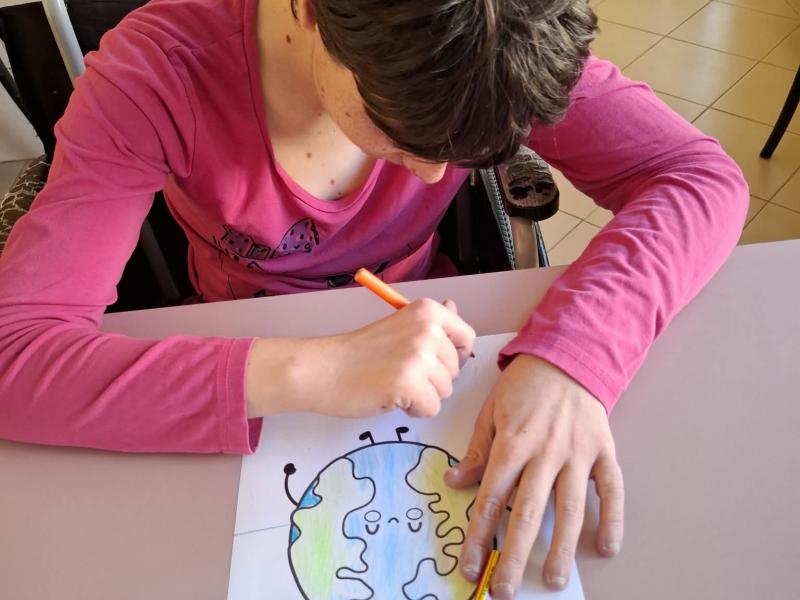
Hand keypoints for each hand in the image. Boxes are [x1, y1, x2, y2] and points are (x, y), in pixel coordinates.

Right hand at [246, 298, 475, 417]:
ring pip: (445, 391)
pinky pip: (431, 409)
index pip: (466, 338)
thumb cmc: (359, 352)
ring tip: (393, 383)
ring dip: (423, 395)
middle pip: (455, 369)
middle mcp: (428, 329)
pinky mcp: (409, 383)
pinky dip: (413, 410)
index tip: (430, 361)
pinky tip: (391, 396)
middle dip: (433, 378)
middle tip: (399, 372)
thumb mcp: (400, 326)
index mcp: (427, 311)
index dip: (453, 356)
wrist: (323, 369)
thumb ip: (431, 322)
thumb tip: (454, 306)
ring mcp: (419, 356)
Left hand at [444, 355, 623, 597]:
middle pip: (527, 512)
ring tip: (554, 580)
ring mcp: (577, 454)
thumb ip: (476, 452)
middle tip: (506, 590)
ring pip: (569, 508)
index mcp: (512, 445)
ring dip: (561, 548)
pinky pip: (611, 489)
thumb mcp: (489, 413)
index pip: (491, 499)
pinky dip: (612, 518)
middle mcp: (544, 453)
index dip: (478, 536)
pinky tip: (606, 546)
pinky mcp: (603, 450)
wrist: (566, 356)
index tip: (470, 566)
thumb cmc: (523, 387)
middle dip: (514, 555)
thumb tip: (454, 484)